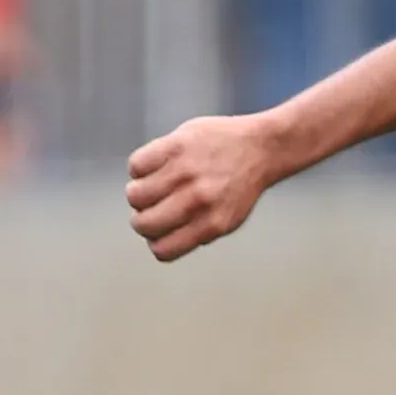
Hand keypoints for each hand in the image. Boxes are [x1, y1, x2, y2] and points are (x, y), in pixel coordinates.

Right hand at [126, 113, 288, 260]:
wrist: (261, 147)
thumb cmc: (238, 185)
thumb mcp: (227, 219)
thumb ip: (197, 232)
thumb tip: (158, 240)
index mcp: (213, 223)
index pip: (163, 249)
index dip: (156, 240)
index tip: (162, 229)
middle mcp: (199, 200)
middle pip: (143, 224)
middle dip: (141, 220)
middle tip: (151, 208)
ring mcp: (186, 171)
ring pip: (134, 195)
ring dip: (138, 193)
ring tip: (153, 185)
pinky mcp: (175, 145)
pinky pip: (136, 166)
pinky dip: (140, 168)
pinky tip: (156, 166)